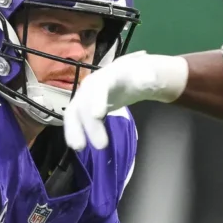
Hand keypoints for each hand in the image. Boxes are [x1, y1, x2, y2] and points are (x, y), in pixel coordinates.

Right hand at [64, 52, 187, 150]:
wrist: (126, 78)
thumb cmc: (135, 78)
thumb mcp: (145, 75)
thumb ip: (147, 78)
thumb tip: (149, 80)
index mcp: (107, 76)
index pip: (100, 86)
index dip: (97, 99)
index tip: (98, 116)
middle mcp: (91, 86)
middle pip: (85, 103)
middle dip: (89, 124)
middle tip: (101, 145)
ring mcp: (84, 97)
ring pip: (73, 112)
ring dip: (74, 130)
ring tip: (79, 147)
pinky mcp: (82, 108)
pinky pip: (74, 120)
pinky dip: (74, 132)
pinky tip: (79, 146)